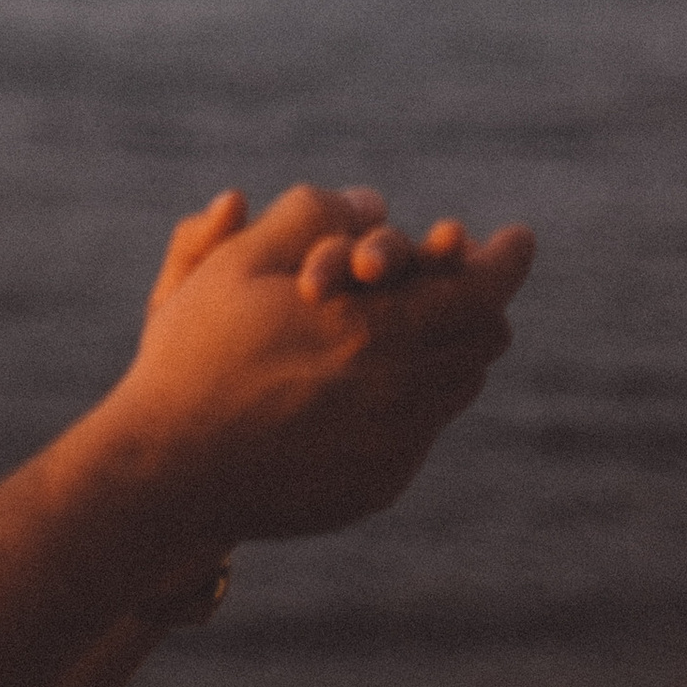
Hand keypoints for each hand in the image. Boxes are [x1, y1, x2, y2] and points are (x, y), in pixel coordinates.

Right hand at [120, 180, 533, 547]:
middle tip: (453, 274)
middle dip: (478, 299)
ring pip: (456, 386)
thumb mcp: (237, 265)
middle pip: (484, 339)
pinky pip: (420, 431)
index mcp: (374, 330)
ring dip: (446, 347)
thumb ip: (309, 219)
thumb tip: (367, 201)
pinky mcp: (377, 485)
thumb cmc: (195, 355)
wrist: (170, 470)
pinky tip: (360, 383)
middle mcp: (402, 394)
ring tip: (407, 323)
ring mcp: (394, 447)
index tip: (517, 238)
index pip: (482, 290)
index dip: (506, 259)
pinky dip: (410, 397)